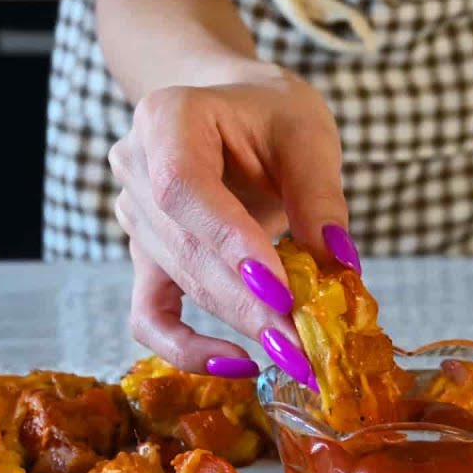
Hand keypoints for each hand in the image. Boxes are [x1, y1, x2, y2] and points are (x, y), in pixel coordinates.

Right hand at [109, 65, 363, 383]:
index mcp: (167, 118)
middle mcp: (135, 167)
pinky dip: (187, 349)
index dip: (229, 243)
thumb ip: (320, 196)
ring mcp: (132, 217)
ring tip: (296, 356)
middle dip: (247, 305)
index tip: (280, 292)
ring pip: (179, 284)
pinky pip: (150, 316)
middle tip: (303, 348)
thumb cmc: (271, 114)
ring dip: (238, 325)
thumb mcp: (308, 136)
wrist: (231, 107)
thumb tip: (340, 266)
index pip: (184, 186)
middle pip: (184, 249)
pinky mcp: (145, 258)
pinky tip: (240, 366)